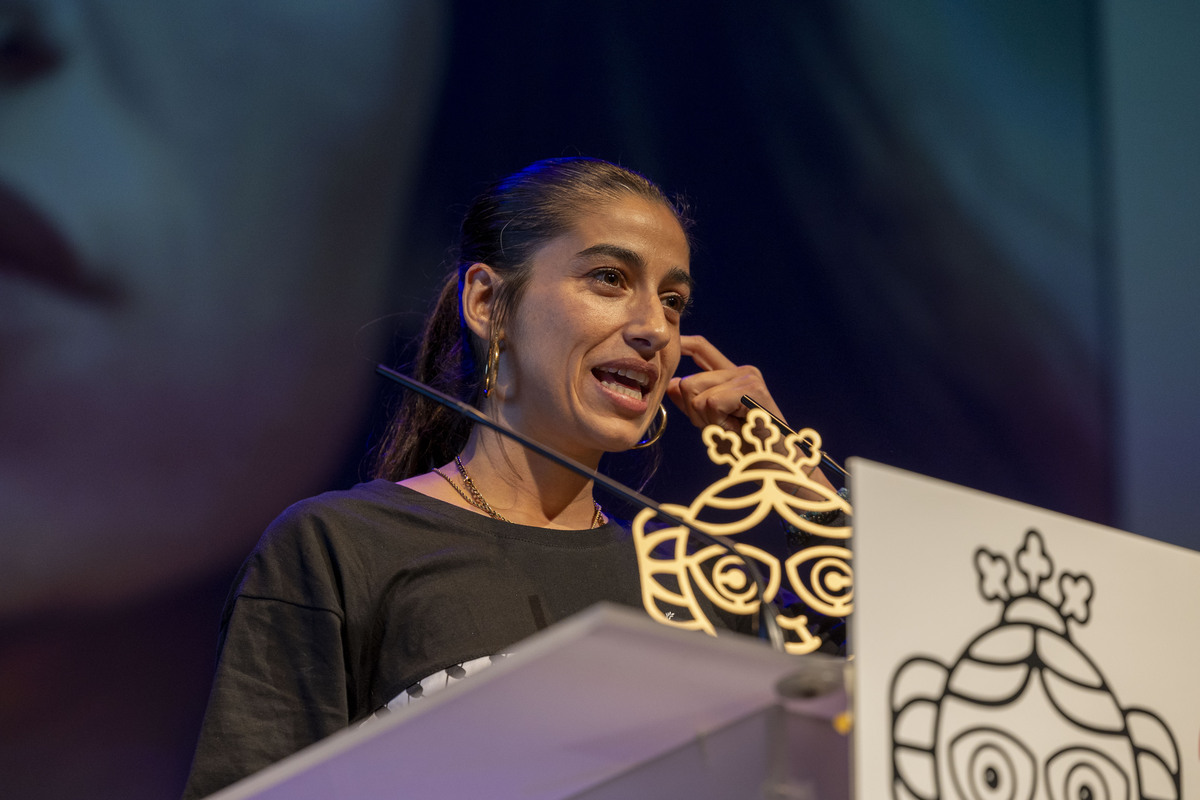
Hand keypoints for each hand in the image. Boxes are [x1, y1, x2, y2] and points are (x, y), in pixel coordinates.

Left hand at [667, 335, 834, 492]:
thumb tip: (673, 384)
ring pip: (697, 392)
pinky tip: (736, 428)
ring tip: (730, 429)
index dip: (683, 343)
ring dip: (706, 419)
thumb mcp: (712, 422)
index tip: (669, 344)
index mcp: (733, 375)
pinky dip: (717, 422)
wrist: (774, 463)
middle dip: (694, 412)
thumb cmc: (746, 446)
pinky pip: (711, 403)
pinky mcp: (751, 389)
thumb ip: (693, 403)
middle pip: (690, 381)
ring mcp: (747, 377)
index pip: (703, 349)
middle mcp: (741, 371)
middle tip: (720, 428)